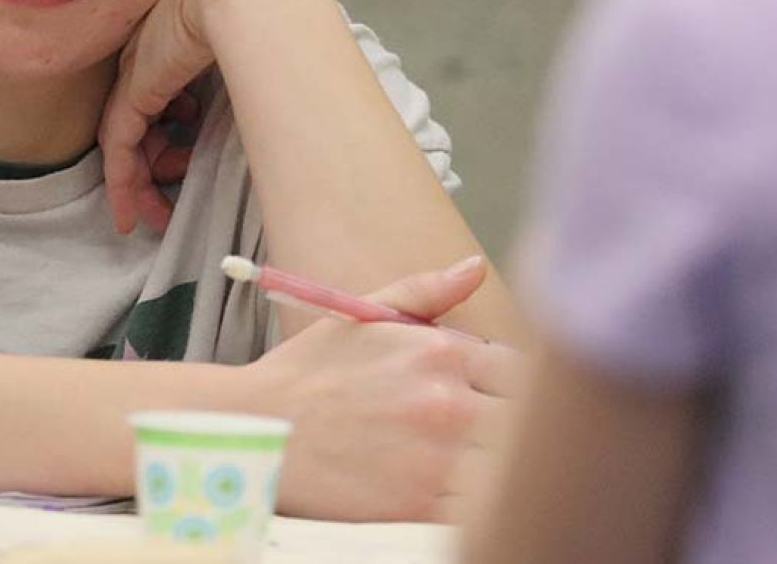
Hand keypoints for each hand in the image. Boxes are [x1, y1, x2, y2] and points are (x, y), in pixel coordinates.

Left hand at [101, 0, 317, 233]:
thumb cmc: (268, 3)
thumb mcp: (255, 42)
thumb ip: (255, 68)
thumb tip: (290, 107)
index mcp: (180, 43)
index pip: (160, 100)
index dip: (169, 139)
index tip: (182, 170)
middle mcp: (152, 58)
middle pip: (142, 123)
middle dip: (157, 168)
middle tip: (171, 203)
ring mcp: (140, 74)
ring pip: (129, 141)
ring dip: (143, 183)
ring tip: (159, 216)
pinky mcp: (135, 92)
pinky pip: (120, 148)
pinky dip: (124, 184)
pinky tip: (131, 217)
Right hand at [251, 256, 525, 520]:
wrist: (252, 430)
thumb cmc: (306, 376)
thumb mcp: (361, 318)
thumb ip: (426, 291)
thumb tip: (475, 266)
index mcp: (440, 351)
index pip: (522, 375)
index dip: (510, 393)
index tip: (491, 404)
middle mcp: (447, 402)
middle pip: (524, 424)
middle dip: (507, 433)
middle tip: (479, 442)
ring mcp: (438, 458)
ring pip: (509, 470)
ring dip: (496, 472)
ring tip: (465, 470)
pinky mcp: (420, 506)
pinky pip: (479, 511)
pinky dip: (475, 508)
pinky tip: (447, 495)